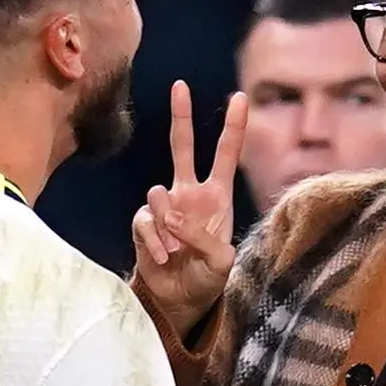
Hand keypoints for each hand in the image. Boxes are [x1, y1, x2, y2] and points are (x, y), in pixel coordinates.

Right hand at [132, 82, 247, 337]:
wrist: (179, 300)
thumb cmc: (207, 279)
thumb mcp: (220, 261)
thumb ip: (201, 236)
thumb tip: (172, 216)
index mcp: (217, 196)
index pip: (226, 154)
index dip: (234, 126)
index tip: (241, 97)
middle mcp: (189, 194)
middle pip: (182, 147)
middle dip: (181, 116)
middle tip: (180, 86)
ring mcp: (165, 207)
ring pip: (158, 193)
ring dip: (168, 224)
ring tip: (176, 250)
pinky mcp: (144, 223)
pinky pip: (145, 221)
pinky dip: (154, 242)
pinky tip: (163, 258)